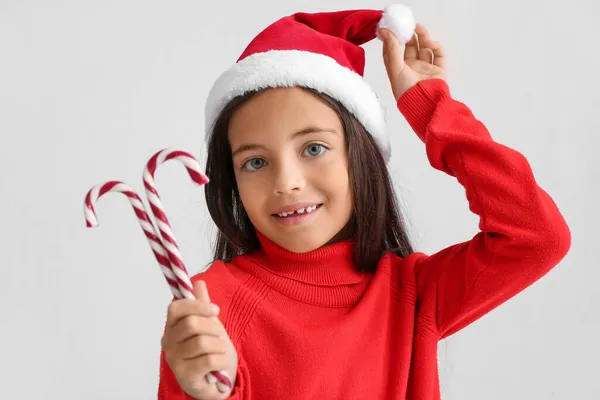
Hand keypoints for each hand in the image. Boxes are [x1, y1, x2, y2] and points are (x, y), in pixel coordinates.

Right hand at [161, 280, 238, 399]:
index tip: (215, 310)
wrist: (218, 381)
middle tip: (220, 337)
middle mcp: (168, 342)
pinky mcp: (185, 376)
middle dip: (213, 328)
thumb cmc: (211, 351)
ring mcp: (174, 360)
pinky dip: (222, 360)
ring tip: (220, 352)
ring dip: (220, 346)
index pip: (176, 308)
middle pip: (191, 324)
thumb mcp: (210, 325)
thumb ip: (202, 305)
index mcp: (172, 326)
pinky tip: (220, 365)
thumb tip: (198, 282)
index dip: (197, 306)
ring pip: (202, 342)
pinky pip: (209, 359)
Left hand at [379, 23, 446, 100]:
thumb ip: (391, 48)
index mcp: (399, 69)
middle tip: (409, 25)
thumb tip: (383, 30)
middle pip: (412, 47)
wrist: (423, 104)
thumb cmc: (405, 91)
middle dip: (410, 35)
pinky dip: (436, 47)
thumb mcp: (395, 68)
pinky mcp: (438, 70)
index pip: (394, 51)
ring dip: (423, 37)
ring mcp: (426, 69)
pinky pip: (438, 55)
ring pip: (425, 48)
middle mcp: (412, 68)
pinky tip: (431, 44)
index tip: (392, 27)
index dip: (393, 38)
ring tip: (419, 28)